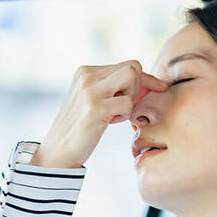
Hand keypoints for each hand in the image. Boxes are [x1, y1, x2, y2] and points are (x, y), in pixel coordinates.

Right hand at [31, 60, 168, 167]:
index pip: (126, 65)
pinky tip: (107, 123)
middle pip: (133, 67)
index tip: (159, 87)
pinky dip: (124, 116)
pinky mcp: (96, 107)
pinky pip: (128, 103)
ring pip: (132, 77)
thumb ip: (113, 88)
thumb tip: (150, 82)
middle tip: (123, 107)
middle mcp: (87, 75)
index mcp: (85, 71)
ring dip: (130, 99)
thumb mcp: (93, 100)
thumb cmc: (80, 128)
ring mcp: (91, 90)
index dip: (145, 78)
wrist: (57, 151)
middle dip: (137, 88)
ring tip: (113, 114)